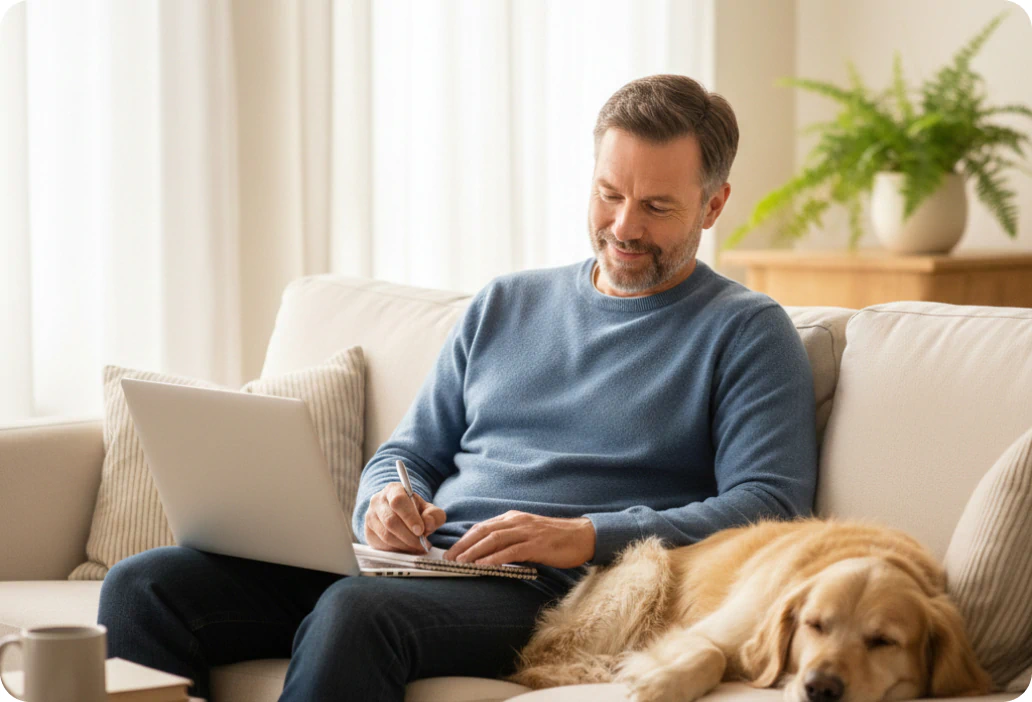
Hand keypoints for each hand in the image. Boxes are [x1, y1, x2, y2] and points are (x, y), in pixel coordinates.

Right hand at [364, 483, 445, 553]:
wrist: (400, 516)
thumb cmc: (415, 511)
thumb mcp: (429, 510)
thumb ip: (434, 515)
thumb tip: (428, 523)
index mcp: (393, 490)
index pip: (398, 501)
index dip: (409, 517)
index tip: (420, 530)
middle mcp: (378, 500)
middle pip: (391, 520)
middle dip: (409, 536)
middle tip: (422, 544)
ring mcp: (370, 516)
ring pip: (386, 535)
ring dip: (404, 545)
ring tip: (417, 548)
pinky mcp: (368, 531)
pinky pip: (381, 544)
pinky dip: (396, 550)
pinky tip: (407, 549)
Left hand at [443, 511, 595, 567]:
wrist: (582, 536)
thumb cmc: (555, 538)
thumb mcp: (528, 534)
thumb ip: (510, 540)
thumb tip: (488, 553)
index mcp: (513, 518)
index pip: (482, 527)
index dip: (464, 539)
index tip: (451, 552)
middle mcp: (516, 521)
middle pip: (483, 531)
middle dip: (463, 545)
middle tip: (447, 559)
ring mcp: (526, 532)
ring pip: (493, 540)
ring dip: (474, 552)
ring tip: (460, 562)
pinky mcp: (536, 544)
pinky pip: (510, 551)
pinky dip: (494, 558)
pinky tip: (483, 566)